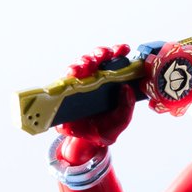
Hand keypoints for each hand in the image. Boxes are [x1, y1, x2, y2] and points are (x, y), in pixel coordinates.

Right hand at [57, 45, 134, 163]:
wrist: (87, 142)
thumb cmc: (105, 129)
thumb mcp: (121, 120)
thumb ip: (126, 106)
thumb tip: (126, 88)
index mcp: (111, 82)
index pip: (115, 62)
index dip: (118, 52)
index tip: (124, 48)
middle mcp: (95, 79)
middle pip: (96, 58)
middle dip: (100, 53)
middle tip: (105, 55)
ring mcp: (79, 83)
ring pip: (80, 64)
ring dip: (83, 61)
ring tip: (87, 66)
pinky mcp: (66, 90)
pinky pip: (65, 77)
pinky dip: (69, 73)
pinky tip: (73, 74)